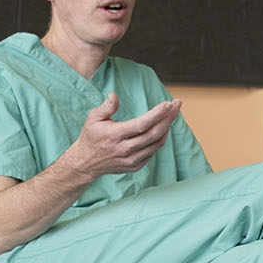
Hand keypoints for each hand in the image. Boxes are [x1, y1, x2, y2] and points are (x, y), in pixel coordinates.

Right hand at [59, 93, 180, 181]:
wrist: (85, 163)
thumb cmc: (91, 136)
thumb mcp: (93, 118)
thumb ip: (106, 107)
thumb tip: (114, 95)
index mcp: (115, 135)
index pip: (142, 124)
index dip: (158, 113)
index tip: (169, 103)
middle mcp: (125, 149)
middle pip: (154, 133)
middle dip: (169, 118)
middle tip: (177, 104)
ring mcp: (131, 160)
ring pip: (157, 143)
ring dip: (167, 128)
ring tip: (172, 114)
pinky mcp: (135, 166)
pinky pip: (153, 152)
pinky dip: (160, 139)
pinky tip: (162, 128)